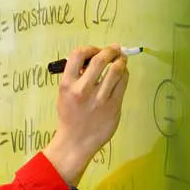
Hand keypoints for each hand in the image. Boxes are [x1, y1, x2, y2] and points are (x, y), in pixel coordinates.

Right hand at [40, 44, 130, 186]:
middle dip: (110, 50)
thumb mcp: (64, 94)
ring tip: (122, 59)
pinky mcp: (113, 107)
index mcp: (67, 85)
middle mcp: (82, 90)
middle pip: (100, 60)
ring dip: (121, 60)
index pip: (77, 55)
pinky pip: (123, 83)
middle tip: (114, 49)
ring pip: (116, 70)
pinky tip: (123, 73)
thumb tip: (94, 59)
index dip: (90, 48)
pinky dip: (124, 74)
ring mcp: (99, 99)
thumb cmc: (70, 116)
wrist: (75, 142)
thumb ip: (76, 77)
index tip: (96, 50)